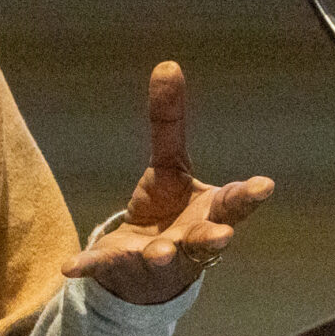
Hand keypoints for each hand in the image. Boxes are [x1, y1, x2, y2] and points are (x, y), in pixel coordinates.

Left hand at [63, 61, 273, 306]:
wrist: (144, 272)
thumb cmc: (170, 212)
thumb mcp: (169, 165)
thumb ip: (170, 122)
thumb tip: (167, 63)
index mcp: (210, 213)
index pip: (234, 204)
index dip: (249, 196)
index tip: (264, 186)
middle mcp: (191, 242)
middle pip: (207, 240)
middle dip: (214, 238)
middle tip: (223, 236)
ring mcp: (158, 259)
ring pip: (164, 258)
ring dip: (162, 254)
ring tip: (157, 252)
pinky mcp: (122, 268)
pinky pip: (106, 267)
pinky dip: (89, 266)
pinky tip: (70, 266)